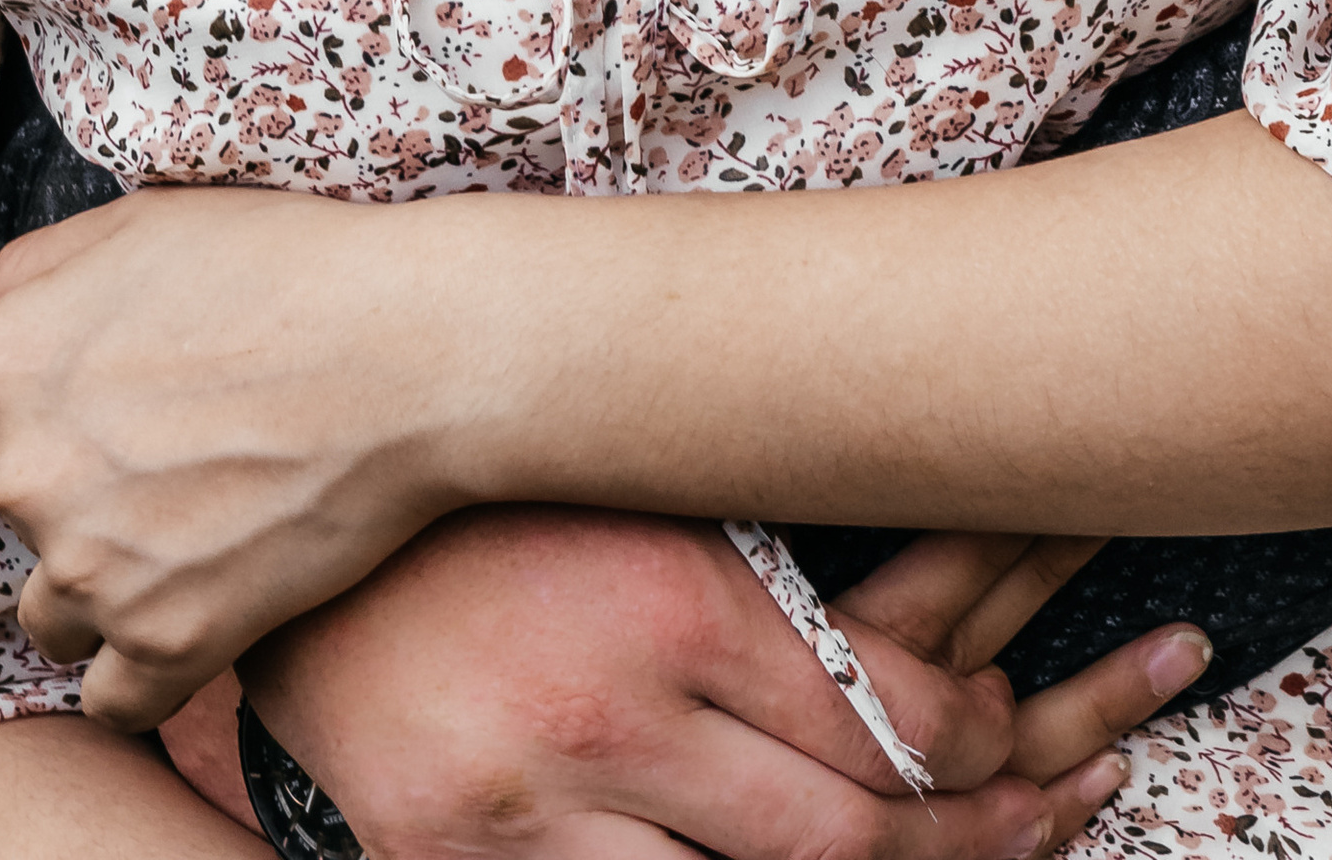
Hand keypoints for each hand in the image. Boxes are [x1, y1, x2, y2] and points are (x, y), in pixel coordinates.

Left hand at [0, 187, 454, 726]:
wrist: (412, 349)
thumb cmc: (290, 267)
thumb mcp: (148, 224)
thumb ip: (33, 271)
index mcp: (9, 365)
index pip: (4, 414)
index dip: (80, 404)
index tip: (153, 391)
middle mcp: (25, 473)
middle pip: (31, 512)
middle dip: (94, 495)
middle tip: (196, 455)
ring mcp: (90, 567)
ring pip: (58, 613)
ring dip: (109, 589)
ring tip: (200, 538)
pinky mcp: (163, 641)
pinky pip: (114, 700)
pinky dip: (146, 674)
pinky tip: (194, 623)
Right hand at [230, 510, 1210, 859]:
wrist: (297, 552)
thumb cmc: (502, 508)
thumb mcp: (650, 509)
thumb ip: (770, 578)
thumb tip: (945, 634)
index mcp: (672, 602)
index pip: (886, 711)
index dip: (982, 744)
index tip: (1016, 736)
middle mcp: (610, 715)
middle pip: (843, 832)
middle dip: (961, 845)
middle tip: (1034, 825)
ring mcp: (527, 813)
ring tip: (934, 859)